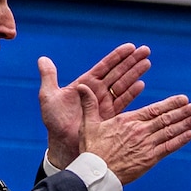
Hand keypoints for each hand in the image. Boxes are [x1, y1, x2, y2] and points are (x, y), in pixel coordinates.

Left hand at [38, 44, 149, 167]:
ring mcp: (105, 104)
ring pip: (123, 85)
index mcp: (86, 84)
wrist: (62, 143)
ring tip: (147, 62)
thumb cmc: (54, 121)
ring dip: (135, 74)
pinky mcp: (110, 116)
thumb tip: (42, 59)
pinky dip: (132, 93)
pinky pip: (123, 102)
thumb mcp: (48, 96)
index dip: (117, 56)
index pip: (105, 66)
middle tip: (146, 50)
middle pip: (118, 72)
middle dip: (132, 61)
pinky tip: (141, 84)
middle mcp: (98, 92)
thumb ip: (49, 77)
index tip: (130, 47)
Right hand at [80, 89, 190, 183]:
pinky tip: (190, 134)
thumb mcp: (88, 125)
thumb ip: (89, 105)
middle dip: (184, 111)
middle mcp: (140, 131)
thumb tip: (83, 87)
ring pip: (170, 132)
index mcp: (128, 121)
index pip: (154, 109)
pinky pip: (168, 148)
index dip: (171, 104)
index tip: (183, 99)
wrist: (95, 174)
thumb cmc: (91, 150)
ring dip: (186, 123)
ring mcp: (147, 145)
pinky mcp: (149, 159)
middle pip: (167, 119)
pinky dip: (180, 140)